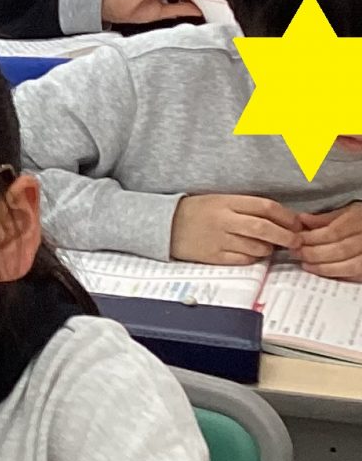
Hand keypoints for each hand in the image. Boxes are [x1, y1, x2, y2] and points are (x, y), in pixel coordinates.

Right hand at [171, 192, 302, 263]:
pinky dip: (253, 258)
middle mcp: (224, 220)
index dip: (286, 216)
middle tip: (296, 241)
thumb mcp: (219, 200)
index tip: (296, 223)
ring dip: (269, 249)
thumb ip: (247, 208)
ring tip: (268, 247)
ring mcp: (218, 239)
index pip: (266, 207)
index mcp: (227, 202)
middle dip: (287, 236)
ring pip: (257, 247)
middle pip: (265, 228)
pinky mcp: (213, 256)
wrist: (163, 225)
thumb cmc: (196, 212)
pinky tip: (251, 254)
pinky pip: (244, 260)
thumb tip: (281, 220)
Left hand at [293, 204, 361, 279]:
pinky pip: (358, 274)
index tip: (296, 240)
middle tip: (296, 254)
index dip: (312, 238)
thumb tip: (301, 220)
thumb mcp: (351, 210)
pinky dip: (340, 275)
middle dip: (314, 254)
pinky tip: (324, 272)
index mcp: (361, 219)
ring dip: (325, 267)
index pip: (334, 232)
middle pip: (341, 250)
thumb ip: (328, 217)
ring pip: (351, 265)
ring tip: (306, 265)